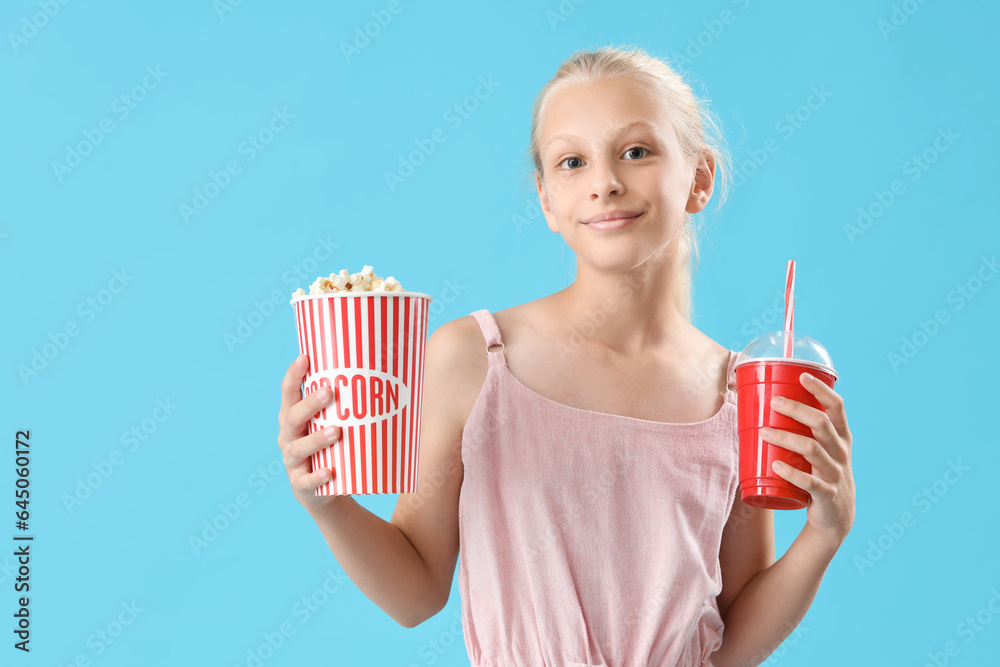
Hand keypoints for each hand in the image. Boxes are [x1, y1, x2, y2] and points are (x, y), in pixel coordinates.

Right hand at [277, 355, 348, 510]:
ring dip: (317, 439)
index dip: (294, 376)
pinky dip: (317, 476)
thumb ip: (343, 406)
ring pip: (299, 449)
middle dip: (310, 404)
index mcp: (292, 418)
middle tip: (329, 391)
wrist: (321, 491)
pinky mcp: (301, 485)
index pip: (288, 394)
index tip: (305, 357)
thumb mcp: (329, 424)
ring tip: (337, 431)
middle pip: (293, 418)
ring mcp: (293, 462)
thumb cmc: (329, 447)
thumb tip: (383, 375)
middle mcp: (288, 437)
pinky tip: (329, 471)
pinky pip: (307, 481)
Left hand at [765, 372, 854, 546]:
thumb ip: (802, 430)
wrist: (835, 518)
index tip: (802, 375)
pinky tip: (775, 465)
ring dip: (786, 438)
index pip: (836, 407)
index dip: (821, 389)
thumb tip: (763, 405)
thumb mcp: (820, 450)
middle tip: (773, 401)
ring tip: (764, 432)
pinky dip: (791, 472)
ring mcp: (835, 473)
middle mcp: (840, 452)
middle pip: (821, 423)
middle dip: (797, 409)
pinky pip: (809, 482)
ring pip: (812, 449)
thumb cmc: (820, 473)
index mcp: (841, 437)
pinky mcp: (826, 494)